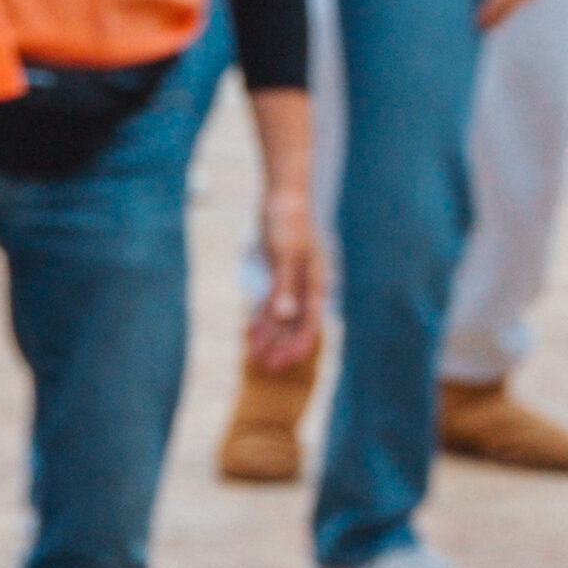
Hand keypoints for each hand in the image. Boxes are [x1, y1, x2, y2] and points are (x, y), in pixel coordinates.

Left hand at [248, 183, 322, 372]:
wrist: (283, 199)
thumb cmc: (288, 223)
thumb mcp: (284, 255)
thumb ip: (285, 286)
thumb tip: (285, 316)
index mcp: (316, 278)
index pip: (311, 318)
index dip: (300, 341)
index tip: (288, 362)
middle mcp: (307, 283)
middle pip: (298, 322)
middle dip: (284, 345)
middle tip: (268, 368)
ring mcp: (294, 280)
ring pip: (284, 316)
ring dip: (271, 336)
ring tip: (255, 356)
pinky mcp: (280, 275)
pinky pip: (272, 303)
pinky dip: (263, 319)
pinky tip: (251, 333)